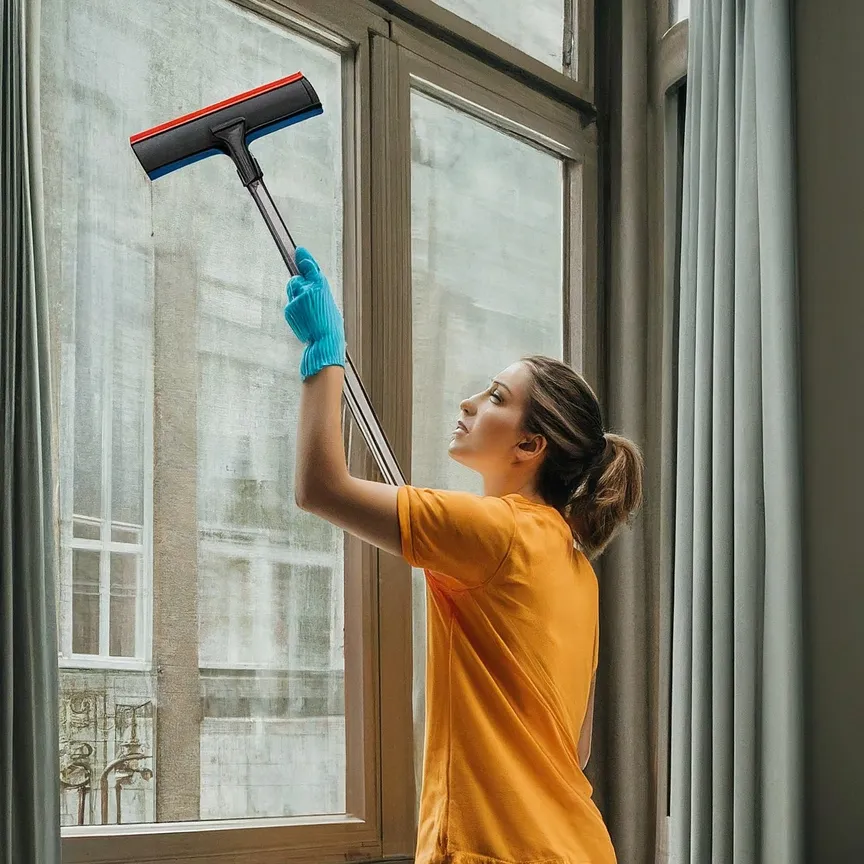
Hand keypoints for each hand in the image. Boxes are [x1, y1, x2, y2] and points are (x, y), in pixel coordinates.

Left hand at [284, 247, 345, 379]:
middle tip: (306, 296)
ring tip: (308, 310)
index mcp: (321, 287)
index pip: (311, 267)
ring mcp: (297, 299)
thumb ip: (318, 290)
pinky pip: (290, 303)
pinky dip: (295, 308)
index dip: (305, 258)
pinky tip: (304, 318)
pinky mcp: (290, 309)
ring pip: (292, 289)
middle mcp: (308, 290)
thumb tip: (306, 283)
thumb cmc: (331, 325)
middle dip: (300, 283)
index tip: (299, 250)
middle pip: (297, 279)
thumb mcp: (329, 303)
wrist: (323, 341)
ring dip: (297, 294)